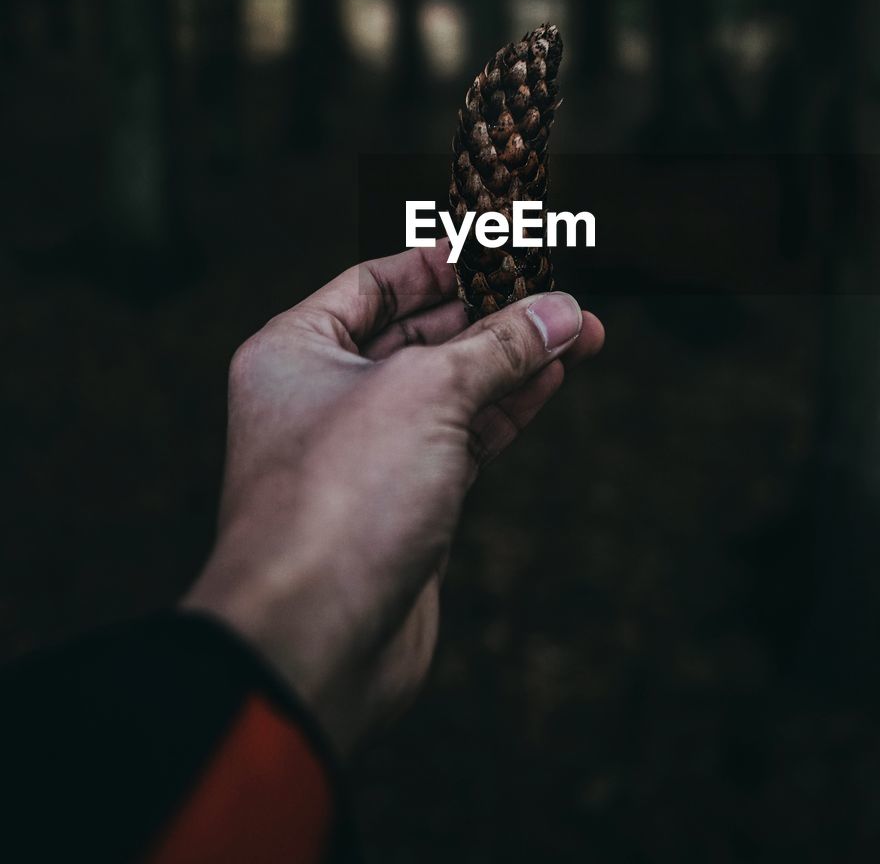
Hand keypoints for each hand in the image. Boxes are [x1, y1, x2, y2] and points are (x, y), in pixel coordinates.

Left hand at [183, 244, 603, 756]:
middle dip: (489, 312)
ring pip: (448, 388)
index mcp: (295, 351)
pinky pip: (462, 437)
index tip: (497, 248)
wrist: (317, 639)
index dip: (436, 262)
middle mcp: (322, 397)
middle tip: (554, 291)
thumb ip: (499, 346)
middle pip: (417, 333)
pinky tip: (550, 378)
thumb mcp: (428, 392)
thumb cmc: (340, 500)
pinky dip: (506, 408)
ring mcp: (365, 453)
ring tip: (576, 330)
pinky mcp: (404, 502)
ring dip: (512, 359)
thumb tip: (560, 312)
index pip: (372, 283)